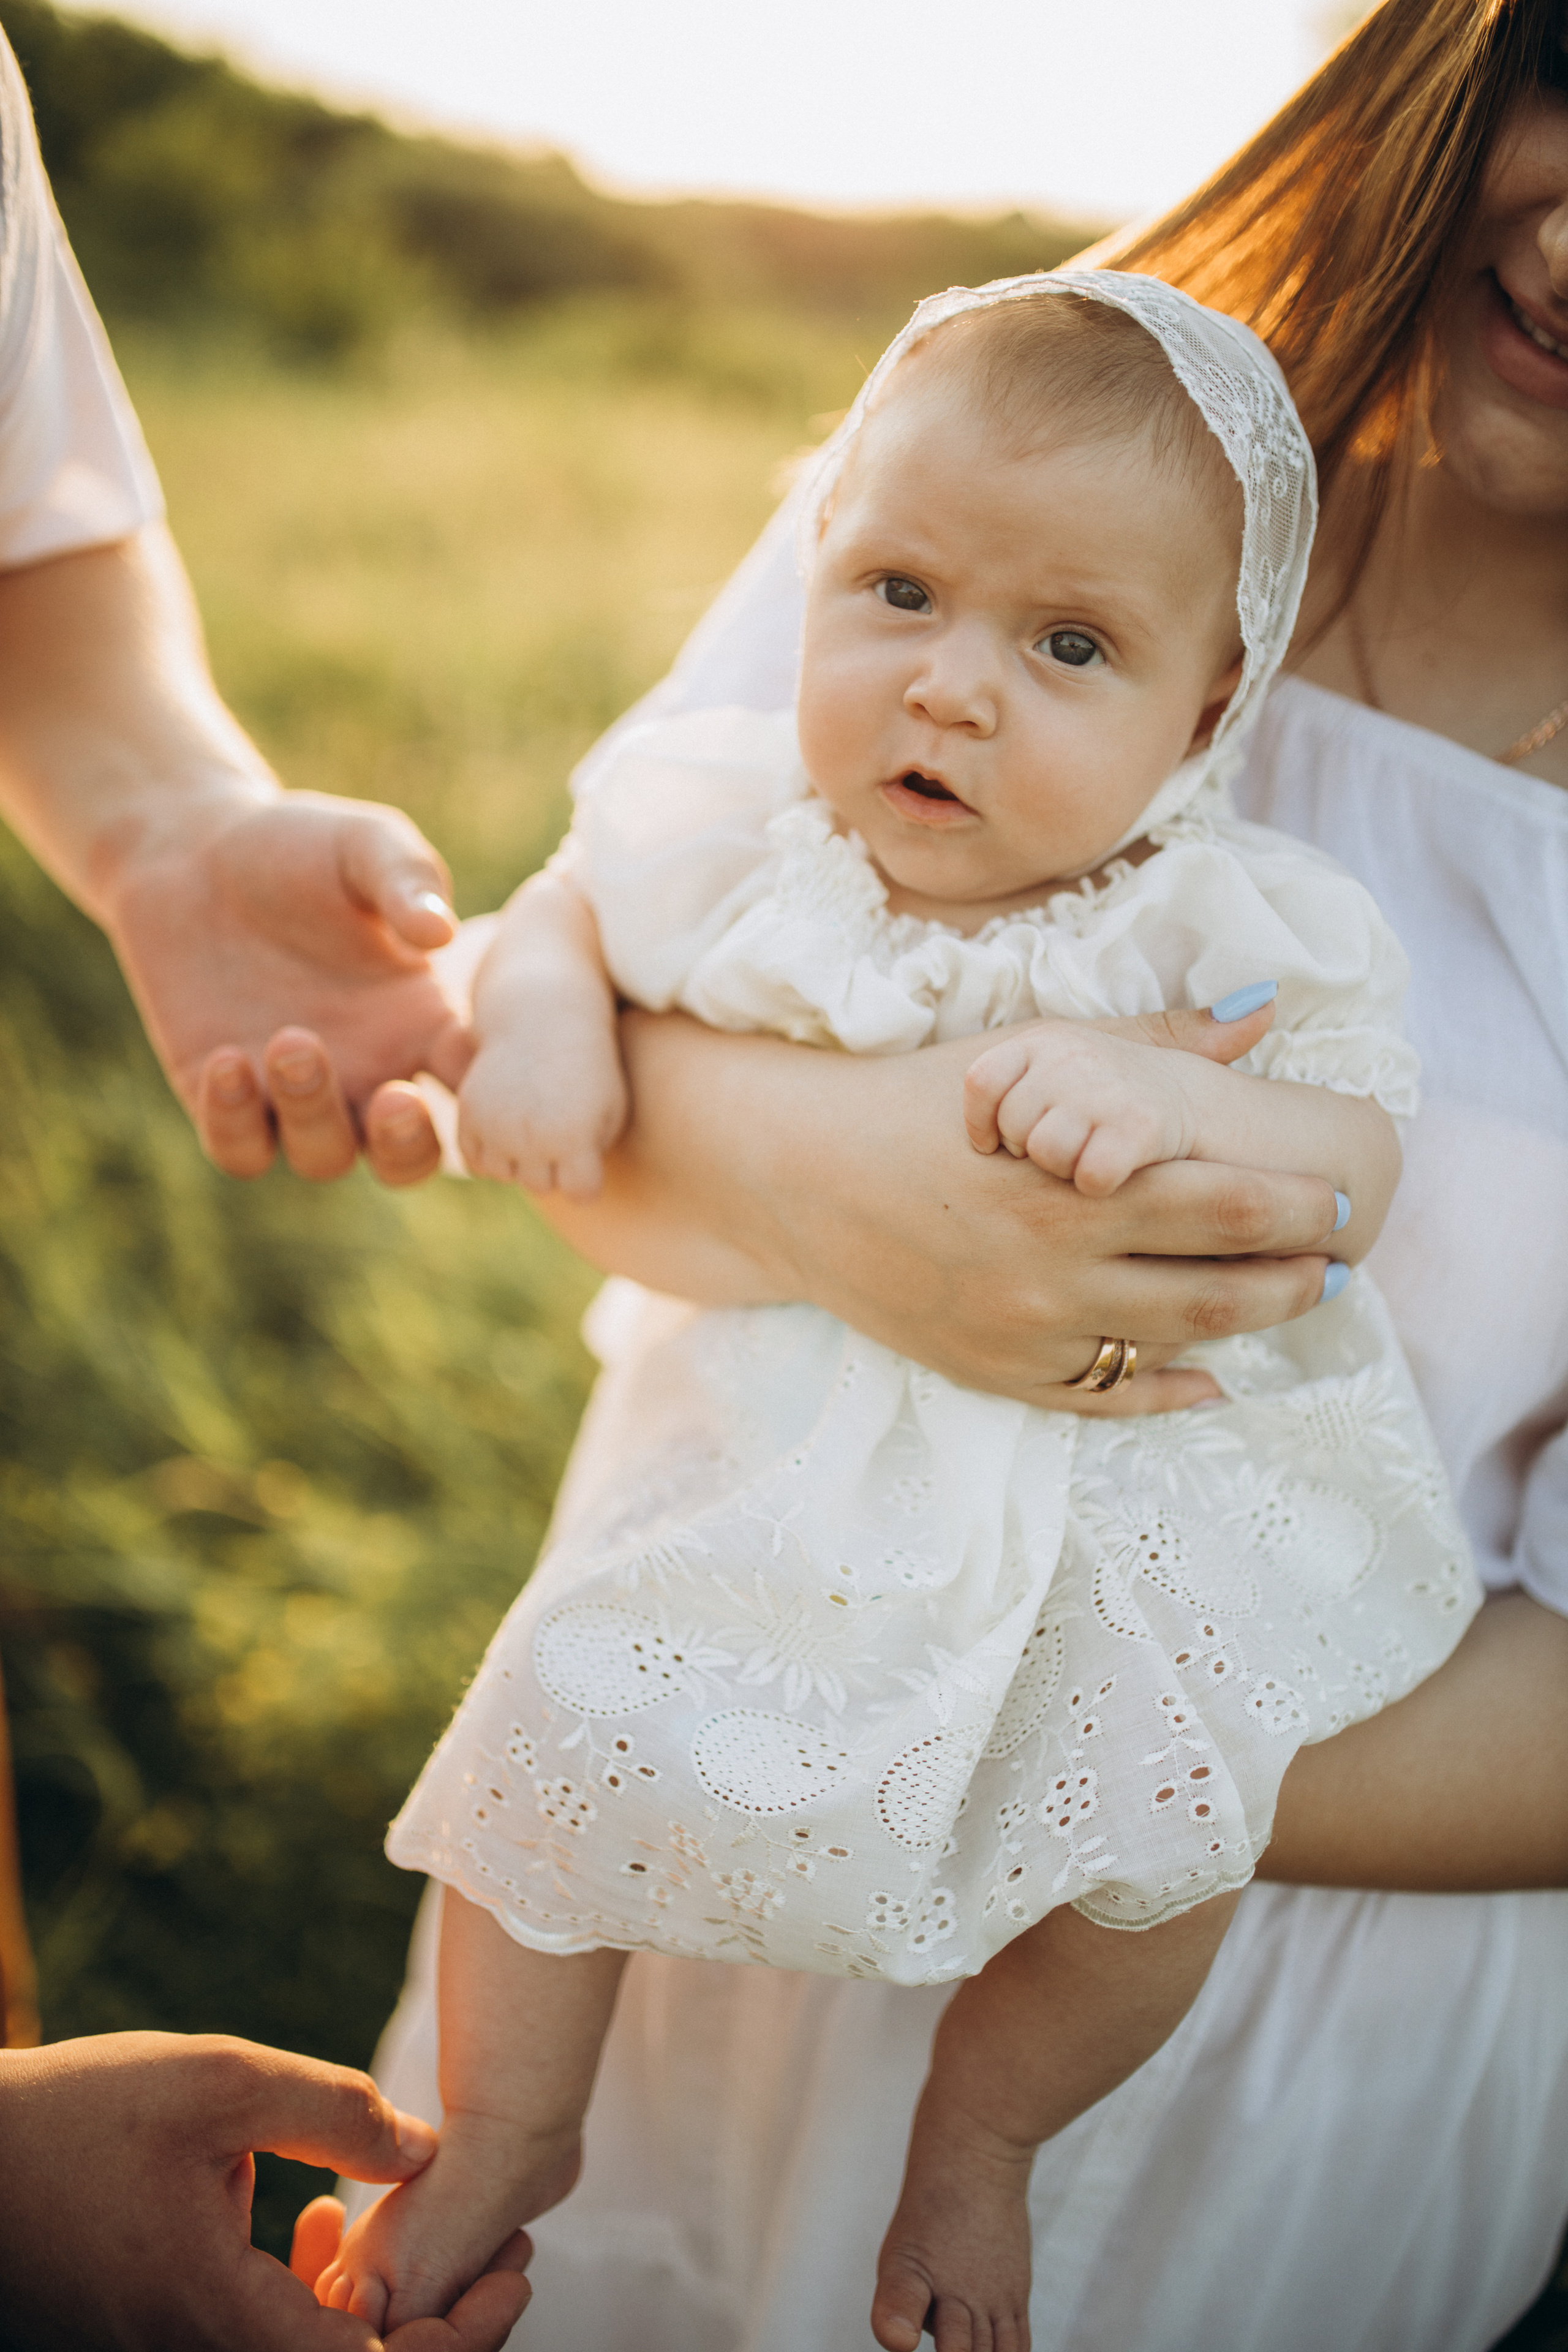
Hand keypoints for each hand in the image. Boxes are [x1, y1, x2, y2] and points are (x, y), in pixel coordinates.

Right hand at [0, 2030, 528, 2351]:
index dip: (459, 2335)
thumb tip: (428, 2150)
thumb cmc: (79, 2114)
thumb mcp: (222, 2083)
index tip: (514, 2270)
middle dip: (441, 2321)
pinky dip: (314, 2292)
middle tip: (501, 2252)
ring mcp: (175, 2348)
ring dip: (380, 2303)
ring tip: (411, 2217)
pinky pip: (261, 2337)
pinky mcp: (160, 2332)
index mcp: (221, 2318)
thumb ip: (337, 2113)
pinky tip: (321, 2216)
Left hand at [104, 793, 472, 1185]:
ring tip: (290, 1040)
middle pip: (407, 1156)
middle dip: (407, 1148)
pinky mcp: (223, 1096)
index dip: (496, 1103)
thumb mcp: (364, 846)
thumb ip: (408, 880)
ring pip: (323, 1156)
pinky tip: (225, 1060)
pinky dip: (236, 1121)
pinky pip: (240, 1147)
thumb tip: (439, 933)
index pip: (476, 1084)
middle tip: (396, 1099)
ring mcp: (296, 1093)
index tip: (490, 1087)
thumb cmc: (297, 844)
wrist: (190, 850)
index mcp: (420, 1023)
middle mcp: (368, 1071)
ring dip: (313, 1114)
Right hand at [458, 1013, 628, 1200]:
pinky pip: (475, 1161)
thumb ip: (595, 1156)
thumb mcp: (611, 1109)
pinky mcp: (468, 1116)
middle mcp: (530, 1138)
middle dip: (555, 1163)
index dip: (589, 1174)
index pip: (582, 1193)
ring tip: (534, 1121)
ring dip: (519, 1158)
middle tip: (561, 1122)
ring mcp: (495, 1128)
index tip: (589, 1147)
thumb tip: (566, 1192)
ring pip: (505, 1175)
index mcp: (573, 1137)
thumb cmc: (588, 1068)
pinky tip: (508, 1124)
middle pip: (543, 1185)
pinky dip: (490, 1150)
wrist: (541, 1015)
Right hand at [555, 1004, 1341, 1417]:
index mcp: (1071, 1184)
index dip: (1301, 1206)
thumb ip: (1150, 1043)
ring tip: (1302, 1299)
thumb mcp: (1031, 1053)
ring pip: (1175, 1345)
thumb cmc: (920, 1103)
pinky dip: (1170, 1391)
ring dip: (1254, 1326)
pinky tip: (1216, 1379)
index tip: (1343, 1194)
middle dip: (1299, 1273)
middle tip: (1342, 1253)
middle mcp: (1056, 1270)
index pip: (1228, 1204)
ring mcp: (1026, 1332)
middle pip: (1220, 1286)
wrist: (798, 1178)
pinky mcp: (997, 1372)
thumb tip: (1261, 1013)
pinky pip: (1104, 1397)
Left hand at [966, 1020, 1210, 1192]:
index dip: (982, 1124)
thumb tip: (949, 1130)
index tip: (996, 1145)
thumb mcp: (1054, 1074)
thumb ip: (1003, 1087)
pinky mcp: (1140, 1127)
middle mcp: (1072, 1055)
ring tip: (1085, 1157)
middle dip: (1029, 1150)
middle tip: (1060, 1148)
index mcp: (1042, 1039)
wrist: (1198, 1106)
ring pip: (1047, 1153)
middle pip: (1013, 1125)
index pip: (981, 1082)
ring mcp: (1106, 1089)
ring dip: (1064, 1168)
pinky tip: (1112, 1175)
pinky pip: (1089, 1175)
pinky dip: (1097, 1185)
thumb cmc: (1107, 1101)